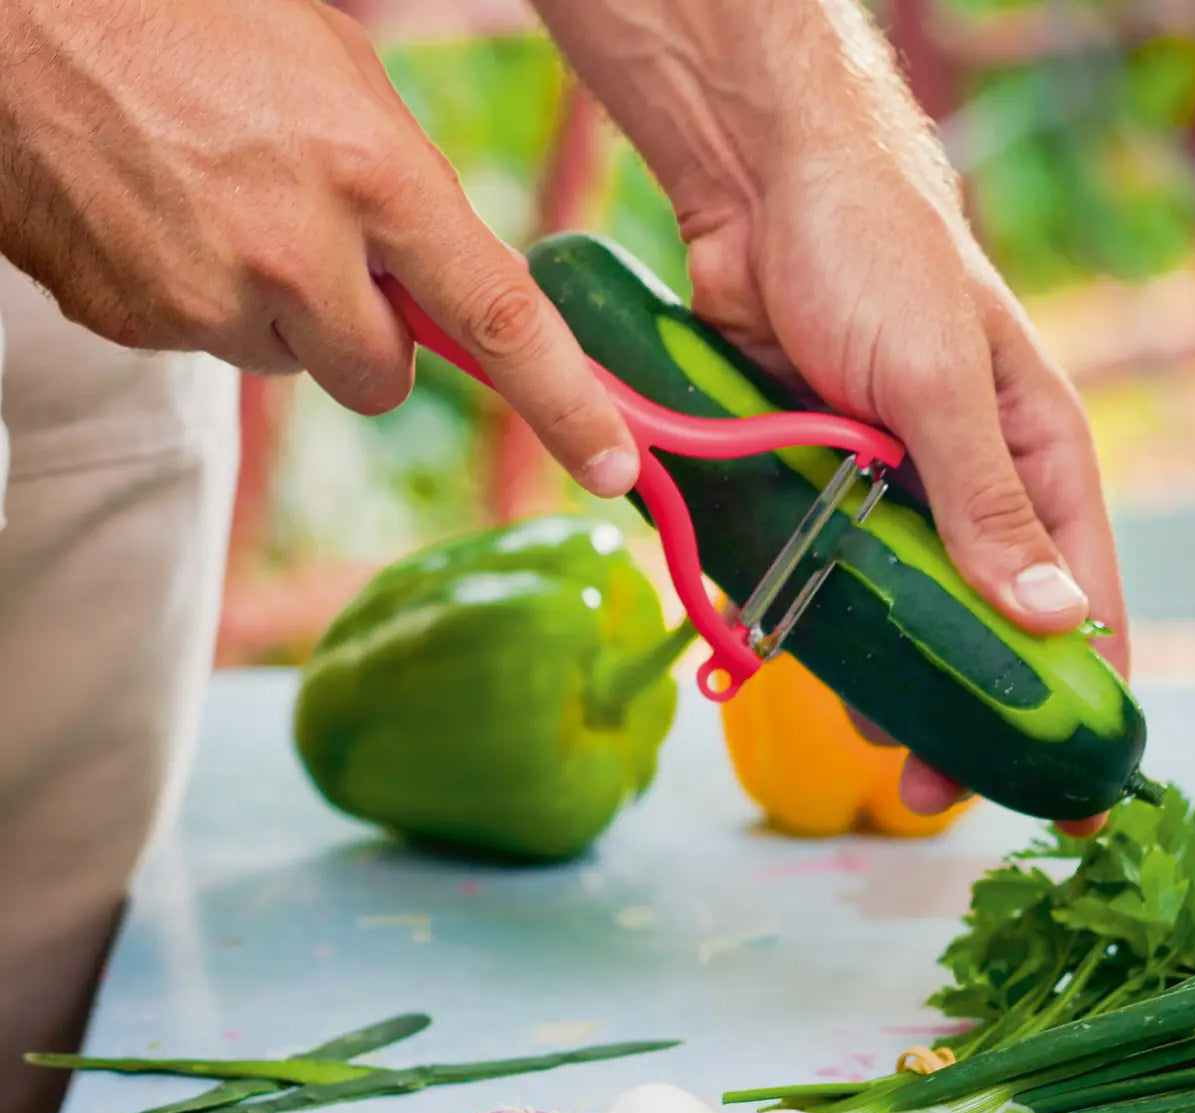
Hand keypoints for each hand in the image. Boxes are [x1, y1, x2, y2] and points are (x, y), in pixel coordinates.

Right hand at [0, 0, 637, 497]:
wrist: (17, 12)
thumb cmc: (191, 17)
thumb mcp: (335, 76)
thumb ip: (404, 193)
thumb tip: (441, 285)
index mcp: (375, 175)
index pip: (502, 323)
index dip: (568, 407)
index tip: (615, 466)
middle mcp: (299, 252)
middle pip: (381, 379)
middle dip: (365, 339)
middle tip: (318, 257)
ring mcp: (211, 295)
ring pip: (291, 365)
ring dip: (277, 315)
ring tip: (220, 209)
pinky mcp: (141, 323)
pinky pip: (210, 348)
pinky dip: (202, 303)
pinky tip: (166, 221)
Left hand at [677, 118, 1127, 834]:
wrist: (762, 193)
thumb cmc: (874, 254)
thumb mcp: (940, 380)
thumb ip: (987, 499)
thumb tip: (1049, 616)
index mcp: (1033, 458)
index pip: (1081, 595)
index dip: (1081, 692)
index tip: (1072, 783)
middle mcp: (965, 484)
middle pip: (982, 622)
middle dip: (965, 703)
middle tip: (929, 785)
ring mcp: (886, 489)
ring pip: (900, 609)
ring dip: (887, 673)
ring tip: (866, 733)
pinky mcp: (815, 482)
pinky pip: (822, 571)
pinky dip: (815, 616)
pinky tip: (800, 656)